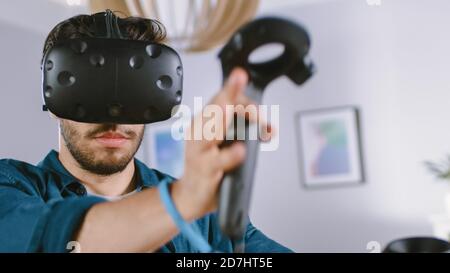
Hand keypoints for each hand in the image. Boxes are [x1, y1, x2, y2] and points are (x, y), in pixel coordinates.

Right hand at [172, 68, 268, 220]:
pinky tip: (239, 150)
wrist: (190, 196)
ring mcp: (199, 151)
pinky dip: (229, 156)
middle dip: (228, 92)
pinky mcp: (204, 170)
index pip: (220, 98)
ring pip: (210, 131)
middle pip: (214, 108)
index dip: (235, 90)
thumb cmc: (206, 165)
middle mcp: (199, 133)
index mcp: (204, 123)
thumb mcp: (221, 142)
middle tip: (239, 77)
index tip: (246, 84)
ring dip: (221, 117)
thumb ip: (239, 128)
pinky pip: (218, 162)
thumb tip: (264, 122)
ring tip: (229, 106)